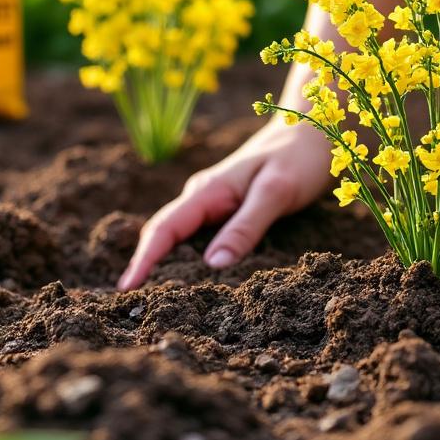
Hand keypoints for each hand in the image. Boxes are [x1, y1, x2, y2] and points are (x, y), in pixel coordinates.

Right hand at [117, 121, 332, 289]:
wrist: (313, 133)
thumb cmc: (298, 159)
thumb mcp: (276, 192)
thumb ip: (246, 227)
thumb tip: (214, 266)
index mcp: (207, 191)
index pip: (163, 228)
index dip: (142, 260)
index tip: (125, 289)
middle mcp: (202, 197)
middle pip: (163, 235)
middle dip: (145, 267)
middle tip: (133, 307)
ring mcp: (213, 203)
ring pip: (179, 238)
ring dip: (165, 266)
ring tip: (154, 302)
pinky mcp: (226, 210)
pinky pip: (199, 238)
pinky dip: (189, 260)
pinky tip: (191, 282)